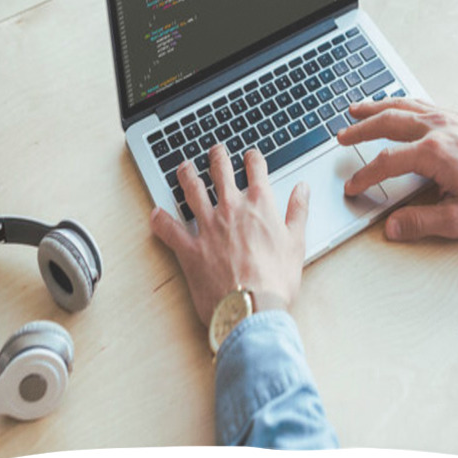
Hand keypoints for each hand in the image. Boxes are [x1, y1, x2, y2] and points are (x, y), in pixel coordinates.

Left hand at [149, 144, 309, 327]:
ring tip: (184, 167)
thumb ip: (298, 211)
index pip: (256, 169)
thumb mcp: (297, 243)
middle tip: (215, 150)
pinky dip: (160, 220)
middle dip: (217, 157)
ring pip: (192, 191)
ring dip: (186, 176)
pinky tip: (155, 213)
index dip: (253, 158)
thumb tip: (302, 189)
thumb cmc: (276, 280)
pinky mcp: (190, 248)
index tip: (251, 155)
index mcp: (259, 205)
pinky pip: (170, 230)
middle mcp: (231, 209)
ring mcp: (208, 227)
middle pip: (220, 172)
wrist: (252, 307)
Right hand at [337, 97, 457, 241]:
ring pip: (400, 107)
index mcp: (433, 153)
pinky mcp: (450, 116)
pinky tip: (389, 105)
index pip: (386, 162)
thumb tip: (392, 227)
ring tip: (354, 110)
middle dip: (360, 130)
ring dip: (374, 108)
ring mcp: (443, 118)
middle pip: (386, 123)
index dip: (364, 175)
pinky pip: (416, 103)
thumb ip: (422, 223)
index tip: (352, 186)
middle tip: (340, 136)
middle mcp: (435, 129)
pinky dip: (396, 103)